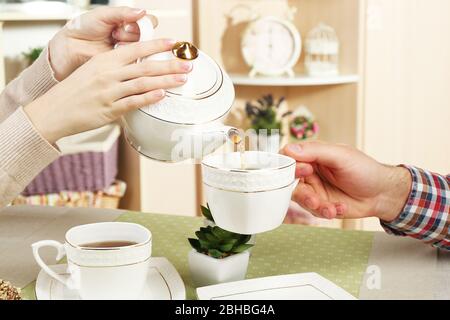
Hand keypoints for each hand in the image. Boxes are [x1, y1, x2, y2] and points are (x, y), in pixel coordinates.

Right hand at [25, 39, 192, 142]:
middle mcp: (108, 74)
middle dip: (170, 65)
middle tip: (188, 65)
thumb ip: (115, 66)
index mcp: (105, 60)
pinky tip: (163, 95)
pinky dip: (149, 98)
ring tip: (182, 79)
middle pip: (145, 67)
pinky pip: (134, 102)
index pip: (136, 49)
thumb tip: (140, 65)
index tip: (174, 43)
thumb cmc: (75, 90)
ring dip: (166, 81)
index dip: (157, 45)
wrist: (55, 110)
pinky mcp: (110, 110)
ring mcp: (109, 92)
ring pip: (143, 84)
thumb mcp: (93, 69)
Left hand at [49, 6, 146, 79]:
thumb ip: (123, 12)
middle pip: (147, 34)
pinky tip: (115, 51)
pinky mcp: (126, 62)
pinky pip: (137, 59)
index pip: (148, 21)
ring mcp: (129, 49)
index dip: (141, 23)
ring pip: (143, 46)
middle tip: (116, 34)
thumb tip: (141, 12)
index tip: (127, 24)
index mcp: (127, 21)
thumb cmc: (84, 28)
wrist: (72, 46)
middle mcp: (130, 35)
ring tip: (113, 43)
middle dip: (131, 33)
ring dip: (128, 43)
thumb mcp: (103, 15)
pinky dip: (128, 54)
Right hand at [281, 141, 411, 221]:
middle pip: (290, 183)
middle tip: (314, 198)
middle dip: (302, 193)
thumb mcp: (341, 156)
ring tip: (329, 208)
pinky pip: (313, 211)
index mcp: (312, 156)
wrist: (382, 194)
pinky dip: (326, 211)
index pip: (288, 158)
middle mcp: (309, 173)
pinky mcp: (320, 205)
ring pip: (301, 199)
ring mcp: (314, 190)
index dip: (290, 166)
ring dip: (314, 205)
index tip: (303, 171)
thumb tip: (289, 150)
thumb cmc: (365, 170)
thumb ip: (316, 151)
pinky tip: (340, 208)